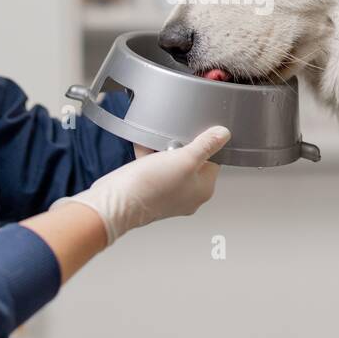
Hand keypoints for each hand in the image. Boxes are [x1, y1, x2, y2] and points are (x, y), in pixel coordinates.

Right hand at [57, 126, 230, 245]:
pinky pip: (153, 168)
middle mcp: (188, 195)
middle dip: (177, 145)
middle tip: (169, 143)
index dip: (203, 144)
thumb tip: (223, 134)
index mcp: (203, 189)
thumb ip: (206, 145)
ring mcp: (168, 194)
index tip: (191, 136)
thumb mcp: (184, 158)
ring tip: (153, 146)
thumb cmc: (150, 187)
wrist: (115, 203)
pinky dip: (147, 157)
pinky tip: (141, 150)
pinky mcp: (150, 191)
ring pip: (170, 162)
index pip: (214, 160)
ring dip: (160, 150)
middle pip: (191, 160)